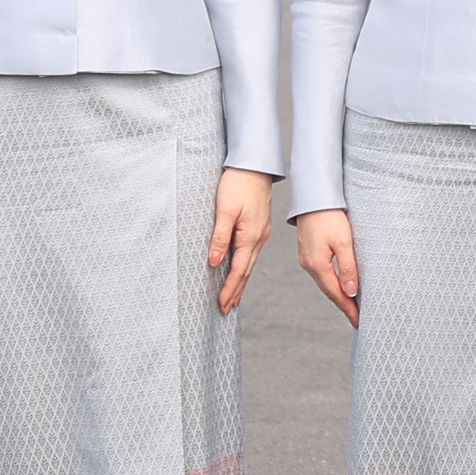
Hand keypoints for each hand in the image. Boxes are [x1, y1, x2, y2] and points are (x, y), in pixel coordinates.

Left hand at [207, 169, 270, 314]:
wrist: (254, 165)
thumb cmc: (238, 184)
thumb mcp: (225, 210)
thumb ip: (220, 237)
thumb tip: (215, 262)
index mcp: (251, 236)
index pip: (239, 270)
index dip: (230, 289)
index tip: (222, 305)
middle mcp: (258, 237)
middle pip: (246, 271)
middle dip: (235, 291)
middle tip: (225, 309)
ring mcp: (260, 233)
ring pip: (249, 263)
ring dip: (240, 282)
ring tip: (233, 298)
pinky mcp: (258, 227)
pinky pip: (251, 253)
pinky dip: (245, 267)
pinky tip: (241, 271)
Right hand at [294, 208, 361, 327]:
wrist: (313, 197)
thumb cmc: (330, 216)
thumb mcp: (344, 242)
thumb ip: (348, 268)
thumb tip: (351, 292)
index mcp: (317, 265)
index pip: (335, 294)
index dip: (348, 309)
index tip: (359, 322)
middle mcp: (309, 265)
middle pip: (329, 291)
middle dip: (344, 305)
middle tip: (358, 318)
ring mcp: (307, 258)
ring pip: (325, 282)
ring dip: (338, 294)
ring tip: (352, 305)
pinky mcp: (309, 251)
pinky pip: (323, 273)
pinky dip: (333, 282)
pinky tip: (340, 284)